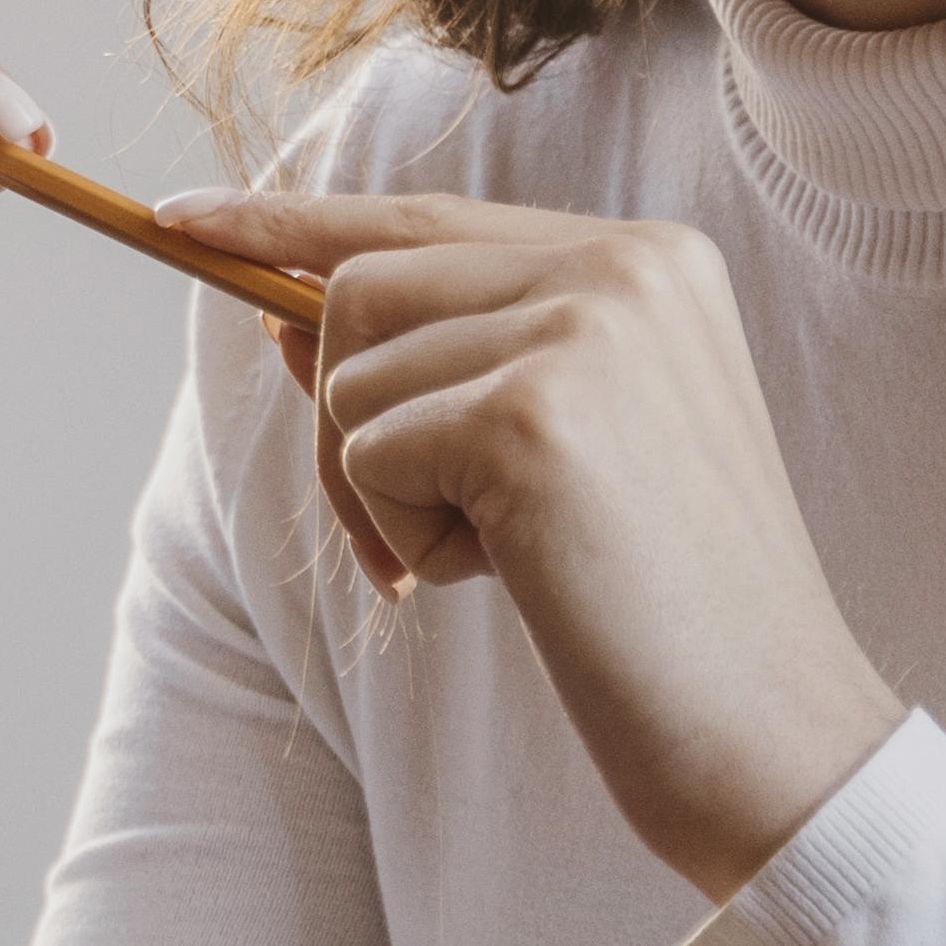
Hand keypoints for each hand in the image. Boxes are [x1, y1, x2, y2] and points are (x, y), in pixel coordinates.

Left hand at [169, 187, 906, 897]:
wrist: (766, 726)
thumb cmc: (658, 604)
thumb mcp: (547, 453)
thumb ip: (440, 365)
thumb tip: (280, 312)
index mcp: (649, 259)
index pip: (424, 218)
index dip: (290, 223)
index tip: (179, 219)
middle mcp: (625, 263)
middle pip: (360, 288)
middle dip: (344, 423)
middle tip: (411, 542)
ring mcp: (584, 326)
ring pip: (352, 377)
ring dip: (382, 491)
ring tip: (499, 556)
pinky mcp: (532, 413)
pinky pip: (369, 452)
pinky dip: (405, 535)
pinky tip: (510, 575)